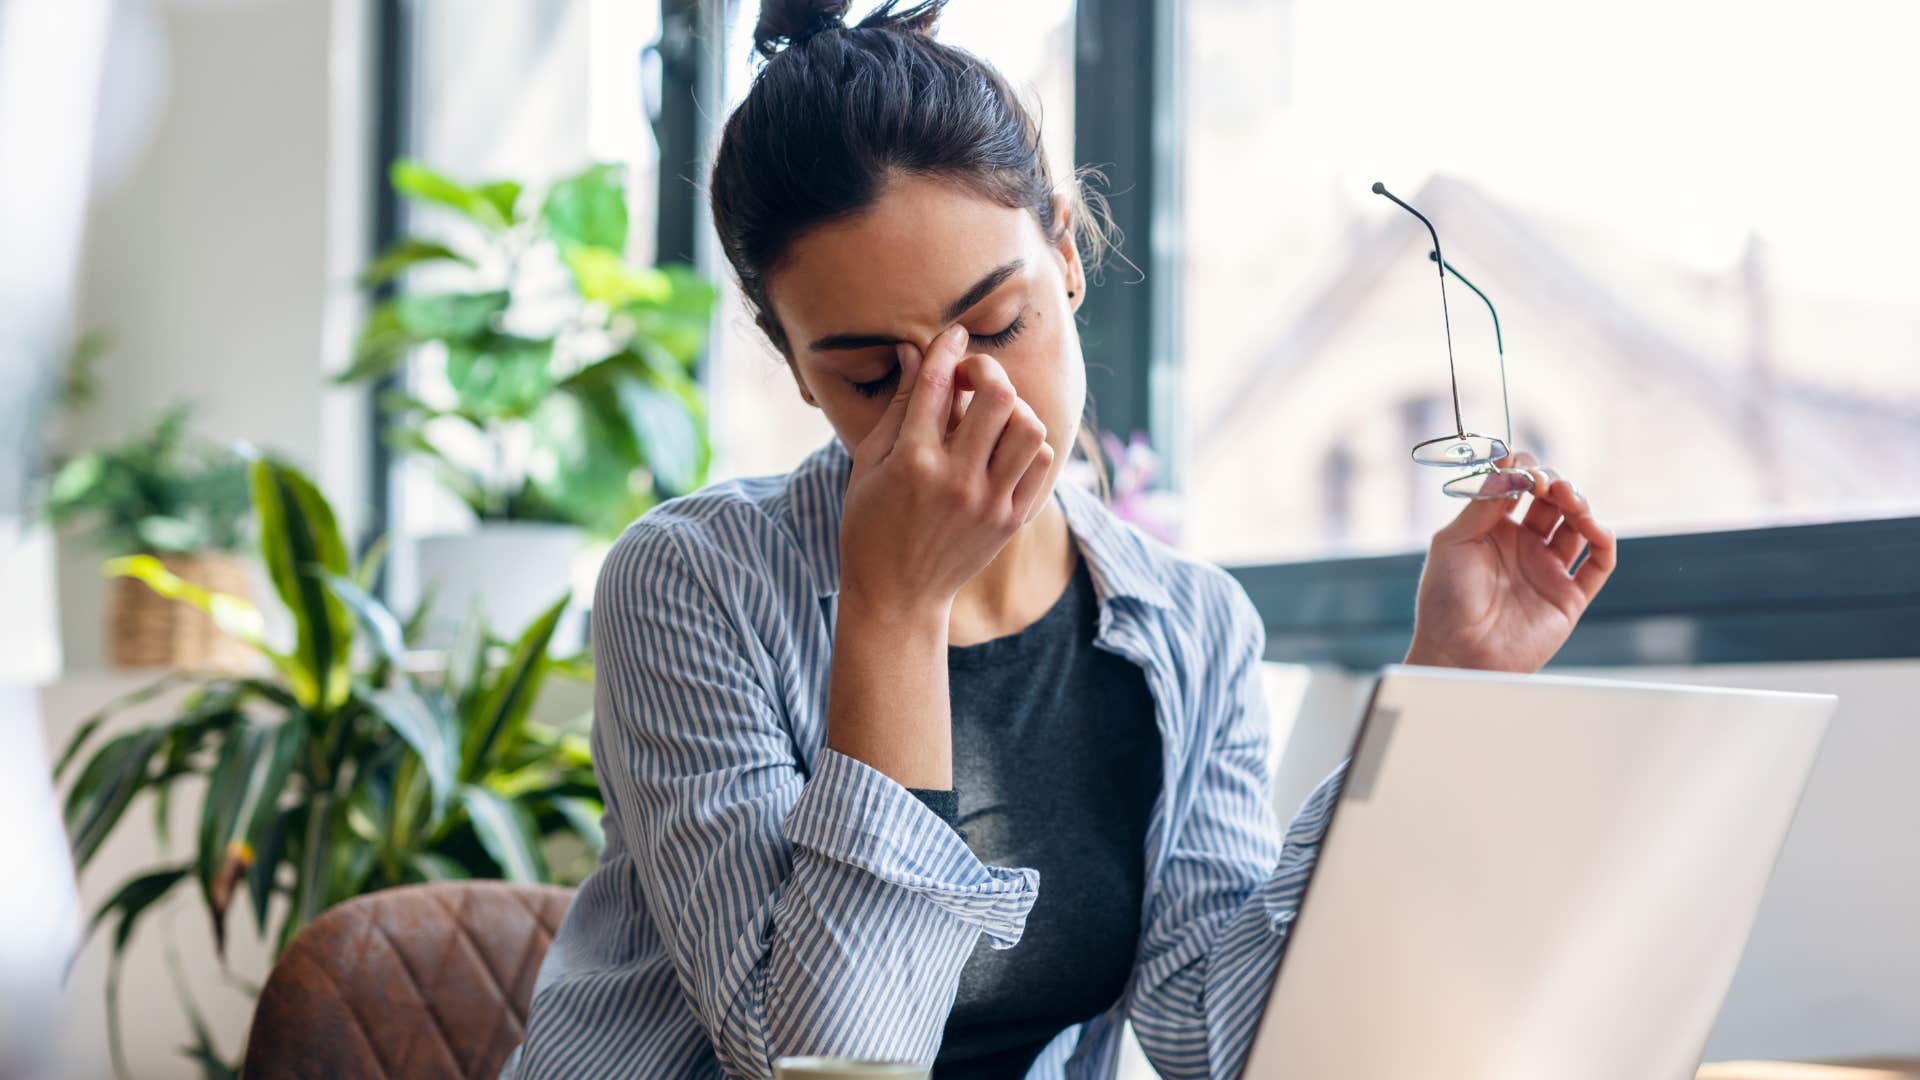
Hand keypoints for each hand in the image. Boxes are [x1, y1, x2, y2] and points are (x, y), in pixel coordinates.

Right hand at [837, 324, 1054, 620]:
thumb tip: (914, 351)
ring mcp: (989, 501)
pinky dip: (1027, 442)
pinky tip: (1003, 445)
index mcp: (912, 461)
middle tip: (971, 378)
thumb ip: (897, 406)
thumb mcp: (869, 463)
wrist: (898, 595)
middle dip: (986, 370)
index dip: (948, 347)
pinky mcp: (1011, 519)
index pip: (939, 382)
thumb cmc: (871, 525)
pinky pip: (1040, 461)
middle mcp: (956, 479)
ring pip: (1029, 426)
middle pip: (997, 394)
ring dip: (1012, 407)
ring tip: (991, 415)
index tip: (953, 334)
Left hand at [1403, 450, 1616, 672]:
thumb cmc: (1445, 601)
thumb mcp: (1454, 541)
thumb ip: (1483, 503)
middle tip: (1546, 482)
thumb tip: (1508, 462)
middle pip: (1553, 501)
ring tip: (1567, 497)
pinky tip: (1593, 526)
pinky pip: (1599, 563)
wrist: (1456, 653)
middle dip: (1554, 483)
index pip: (1520, 487)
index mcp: (1493, 530)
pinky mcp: (1568, 596)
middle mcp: (1523, 546)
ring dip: (1579, 504)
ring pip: (1578, 526)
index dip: (1525, 471)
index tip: (1521, 466)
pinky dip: (1604, 541)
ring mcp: (1547, 570)